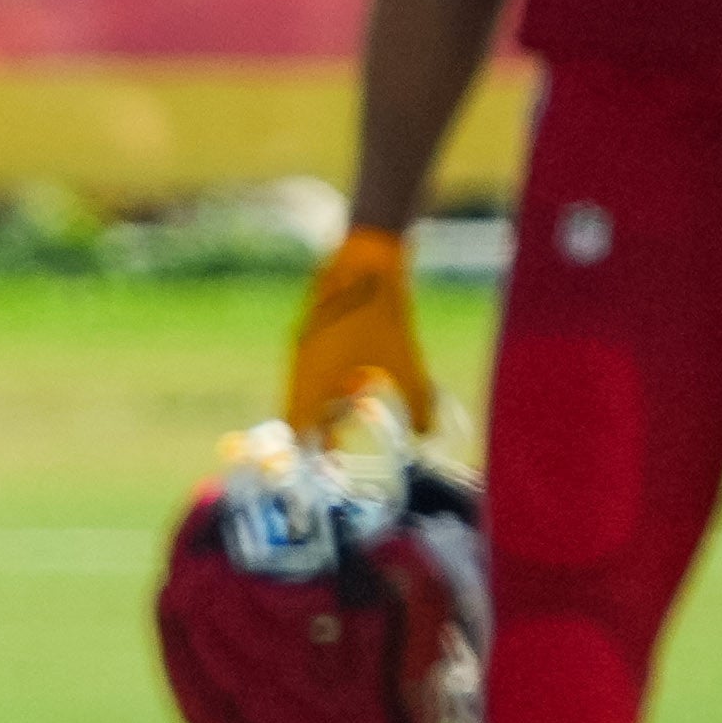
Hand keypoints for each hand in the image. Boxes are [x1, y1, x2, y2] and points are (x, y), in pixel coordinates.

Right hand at [279, 223, 435, 435]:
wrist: (367, 256)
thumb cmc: (382, 310)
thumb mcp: (406, 362)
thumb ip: (416, 403)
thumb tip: (426, 437)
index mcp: (312, 379)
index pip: (296, 429)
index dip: (310, 452)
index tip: (330, 466)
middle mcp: (300, 365)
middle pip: (300, 414)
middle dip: (322, 431)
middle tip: (344, 447)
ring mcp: (304, 347)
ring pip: (308, 391)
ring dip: (329, 406)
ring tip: (360, 406)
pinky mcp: (313, 332)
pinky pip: (314, 370)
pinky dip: (332, 383)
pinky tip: (359, 379)